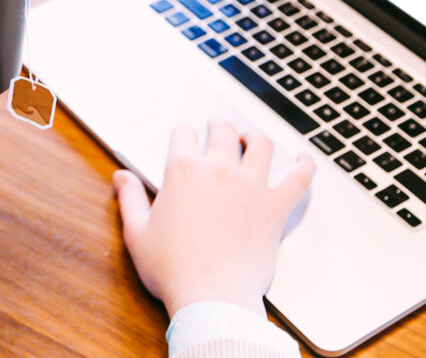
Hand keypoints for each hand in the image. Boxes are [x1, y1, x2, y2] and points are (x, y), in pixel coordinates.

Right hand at [113, 121, 314, 318]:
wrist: (212, 298)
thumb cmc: (173, 270)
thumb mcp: (138, 234)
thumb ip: (130, 199)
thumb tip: (121, 176)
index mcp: (184, 172)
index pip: (183, 134)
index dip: (182, 136)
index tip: (183, 143)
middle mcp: (220, 171)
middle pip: (223, 130)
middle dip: (218, 128)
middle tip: (217, 133)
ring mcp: (251, 187)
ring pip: (261, 145)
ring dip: (255, 138)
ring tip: (251, 140)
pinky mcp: (275, 208)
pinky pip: (298, 178)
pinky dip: (304, 166)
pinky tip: (304, 160)